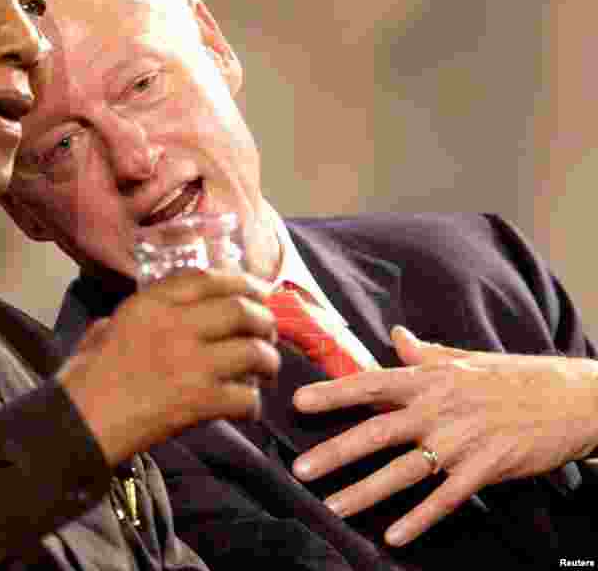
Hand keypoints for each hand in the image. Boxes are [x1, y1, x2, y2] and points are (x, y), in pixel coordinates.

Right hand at [58, 268, 279, 464]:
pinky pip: (246, 397)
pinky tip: (246, 408)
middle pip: (242, 309)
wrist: (78, 423)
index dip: (242, 283)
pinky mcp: (198, 401)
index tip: (257, 293)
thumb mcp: (107, 328)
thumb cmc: (85, 379)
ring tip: (266, 372)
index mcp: (150, 304)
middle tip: (268, 334)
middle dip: (264, 321)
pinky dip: (253, 404)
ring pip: (254, 351)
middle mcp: (174, 325)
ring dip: (268, 362)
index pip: (209, 279)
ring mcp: (190, 363)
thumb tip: (163, 312)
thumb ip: (138, 314)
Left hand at [291, 326, 597, 546]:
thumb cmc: (513, 376)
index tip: (298, 401)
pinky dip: (418, 519)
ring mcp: (461, 442)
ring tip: (332, 506)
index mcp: (429, 379)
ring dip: (365, 491)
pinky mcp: (485, 469)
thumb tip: (395, 335)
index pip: (371, 384)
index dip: (333, 393)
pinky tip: (393, 535)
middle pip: (376, 433)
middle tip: (301, 468)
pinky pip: (444, 499)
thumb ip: (424, 353)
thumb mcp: (464, 359)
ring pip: (403, 471)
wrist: (572, 398)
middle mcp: (438, 409)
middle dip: (336, 452)